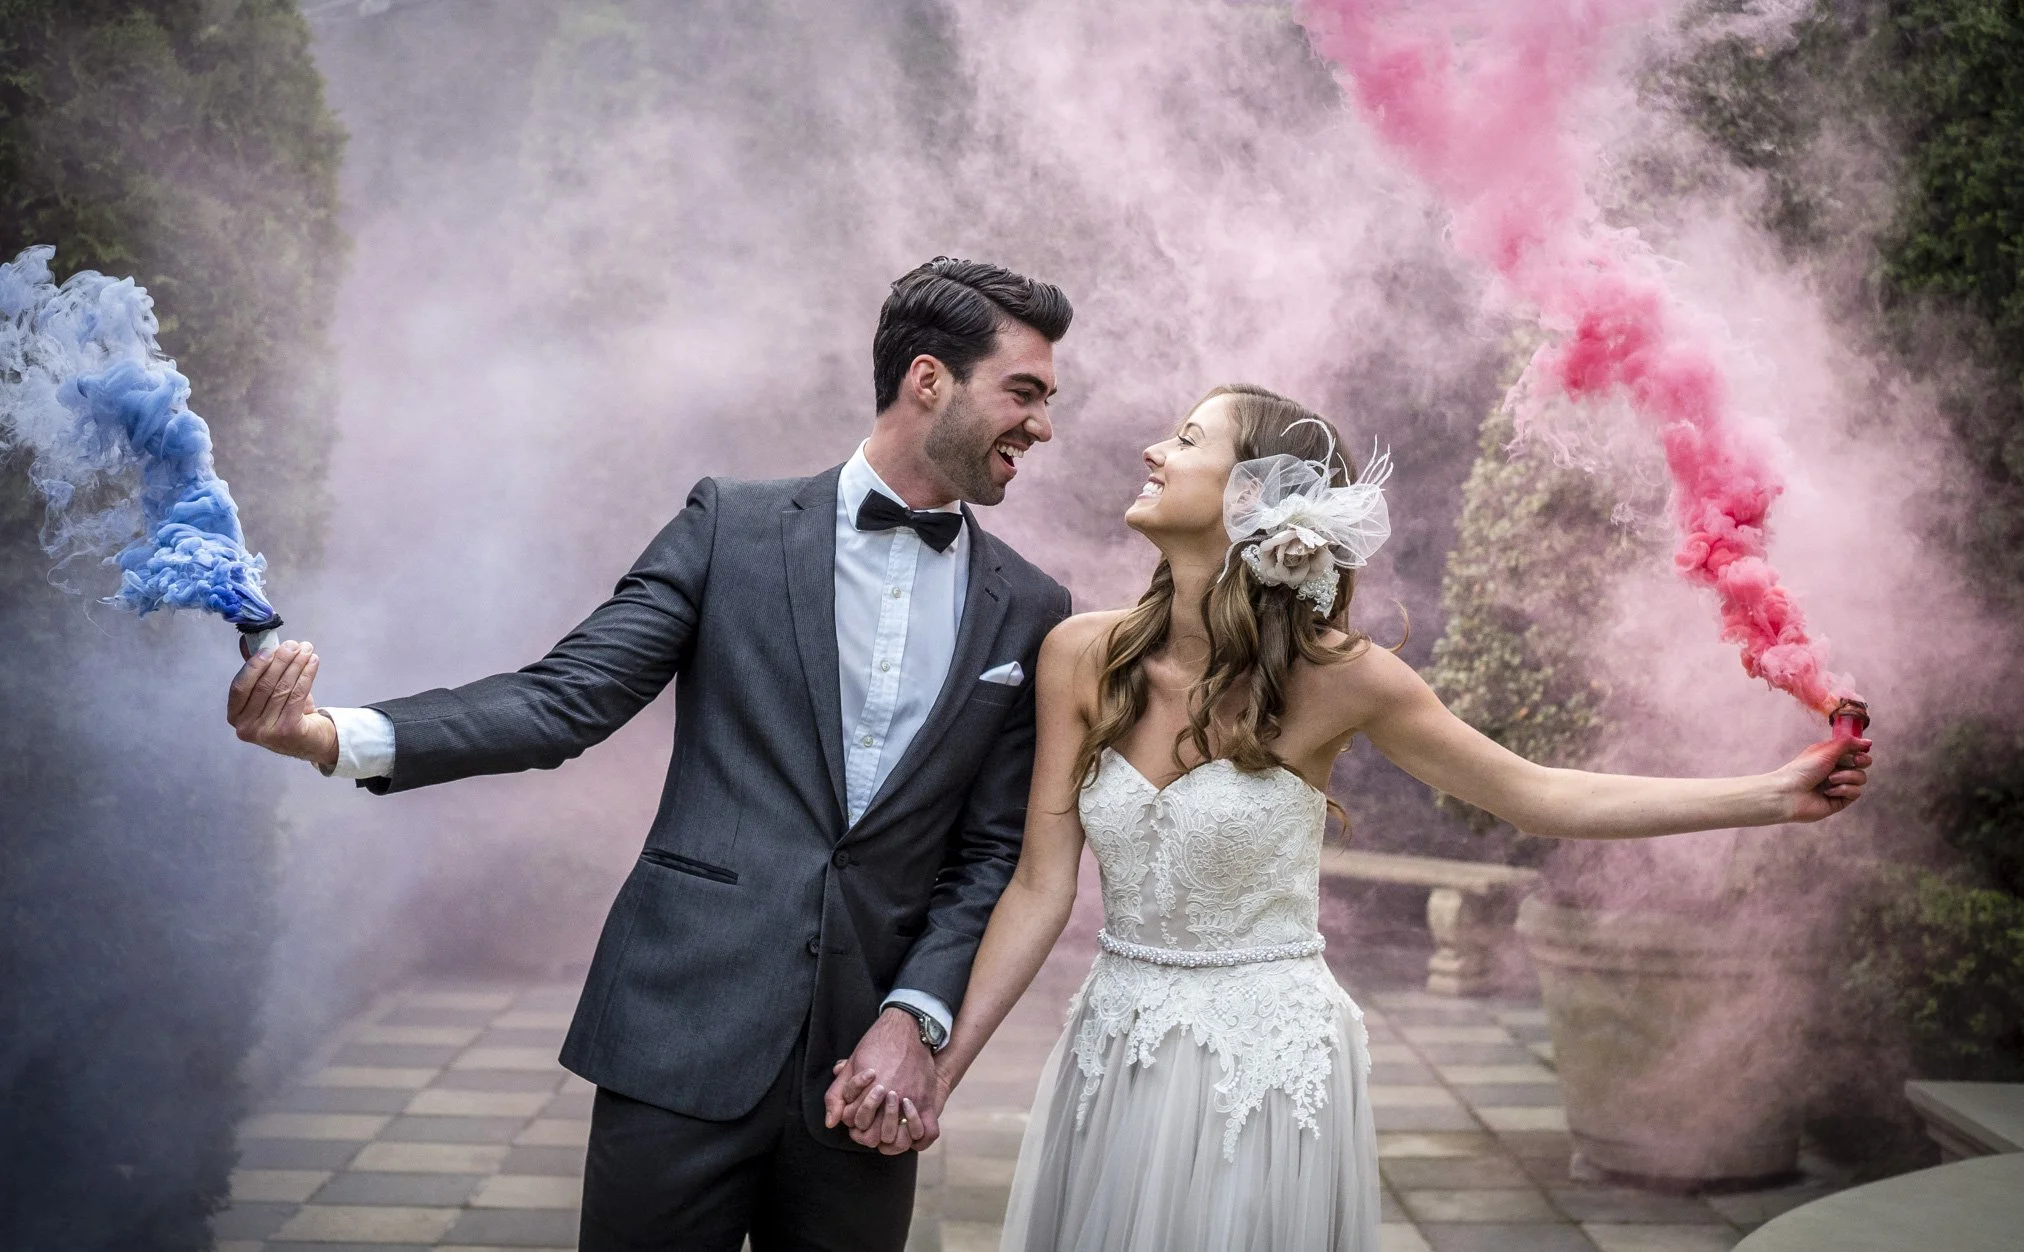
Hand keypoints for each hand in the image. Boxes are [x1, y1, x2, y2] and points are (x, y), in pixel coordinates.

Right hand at [227, 640, 337, 768]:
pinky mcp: (288, 731)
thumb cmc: (285, 712)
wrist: (310, 740)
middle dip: (281, 661)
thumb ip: (257, 669)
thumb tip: (248, 642)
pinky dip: (307, 675)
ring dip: (297, 664)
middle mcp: (246, 727)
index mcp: (236, 715)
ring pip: (283, 688)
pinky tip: (313, 662)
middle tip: (294, 644)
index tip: (269, 649)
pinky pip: (298, 695)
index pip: (239, 687)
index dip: (253, 666)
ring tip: (307, 649)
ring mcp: (266, 732)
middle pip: (264, 686)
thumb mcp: (268, 691)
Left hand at [822, 1008, 941, 1152]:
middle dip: (867, 1131)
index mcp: (866, 1091)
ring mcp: (909, 1101)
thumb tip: (830, 1123)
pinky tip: (910, 1126)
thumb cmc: (876, 1045)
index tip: (858, 1111)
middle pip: (873, 1136)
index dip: (852, 1119)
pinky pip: (926, 1131)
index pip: (853, 1123)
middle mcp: (888, 1099)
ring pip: (897, 1138)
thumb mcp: (851, 1066)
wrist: (907, 1028)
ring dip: (890, 1135)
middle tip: (871, 1121)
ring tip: (888, 1124)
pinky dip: (918, 1136)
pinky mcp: (926, 1100)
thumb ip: (836, 1095)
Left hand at [1775, 735, 1871, 821]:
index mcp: (1831, 756)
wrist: (1790, 793)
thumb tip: (1868, 742)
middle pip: (1863, 764)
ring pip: (1861, 778)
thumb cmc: (1803, 769)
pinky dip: (1843, 790)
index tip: (1858, 752)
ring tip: (1830, 779)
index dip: (1861, 751)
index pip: (1855, 751)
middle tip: (1853, 762)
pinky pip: (1855, 792)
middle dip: (1861, 762)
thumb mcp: (1826, 750)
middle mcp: (1836, 769)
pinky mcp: (1840, 800)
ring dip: (1847, 777)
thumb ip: (1848, 743)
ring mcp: (1839, 785)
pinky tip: (1828, 792)